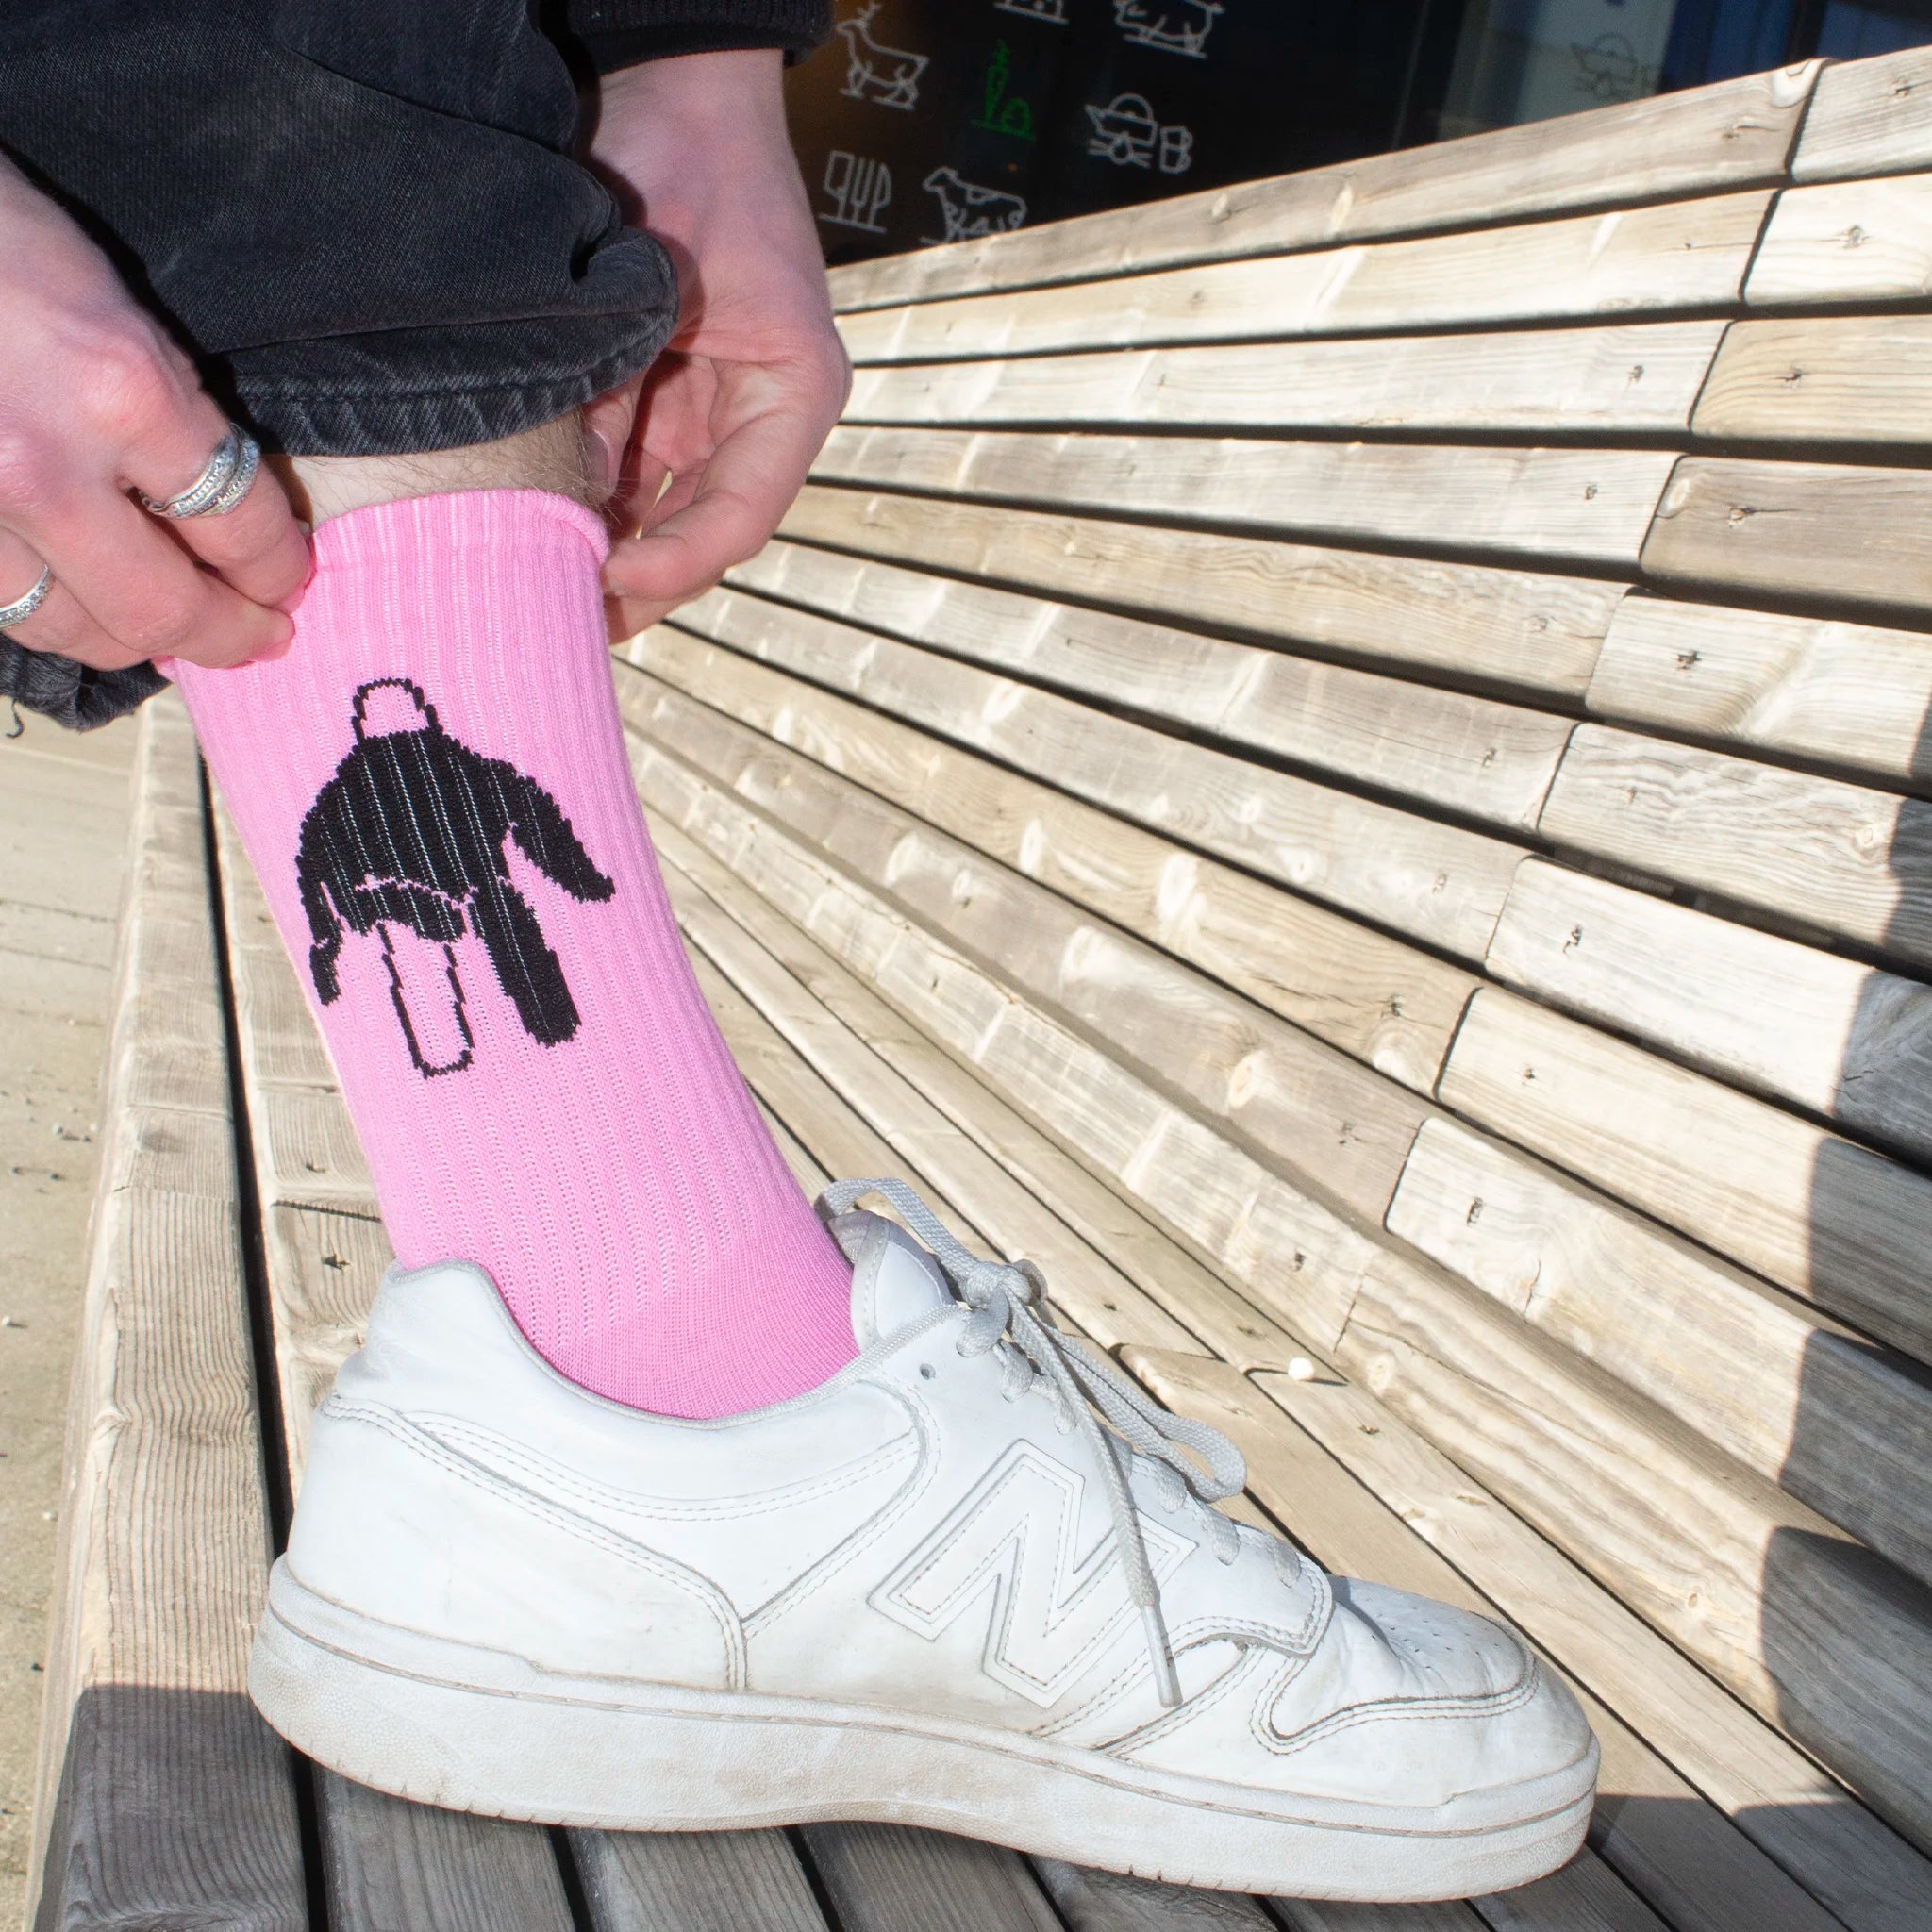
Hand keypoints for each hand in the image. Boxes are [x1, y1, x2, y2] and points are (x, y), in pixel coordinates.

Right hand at [0, 155, 308, 670]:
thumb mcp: (108, 298)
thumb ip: (167, 409)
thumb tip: (219, 510)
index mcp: (121, 390)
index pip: (239, 524)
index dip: (277, 568)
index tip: (289, 580)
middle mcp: (42, 464)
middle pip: (162, 608)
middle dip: (228, 635)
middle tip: (261, 636)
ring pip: (71, 629)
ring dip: (135, 641)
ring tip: (173, 634)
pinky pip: (1, 606)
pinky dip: (53, 616)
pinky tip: (84, 608)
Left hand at [584, 50, 850, 638]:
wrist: (668, 85)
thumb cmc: (690, 156)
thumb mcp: (654, 273)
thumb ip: (619, 384)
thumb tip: (572, 494)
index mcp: (791, 394)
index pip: (739, 514)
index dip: (675, 561)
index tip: (608, 583)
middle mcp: (753, 421)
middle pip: (698, 535)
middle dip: (636, 585)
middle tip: (565, 631)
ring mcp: (703, 415)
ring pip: (656, 516)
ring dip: (604, 556)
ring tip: (541, 601)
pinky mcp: (656, 400)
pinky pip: (622, 474)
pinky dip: (585, 507)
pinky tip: (534, 539)